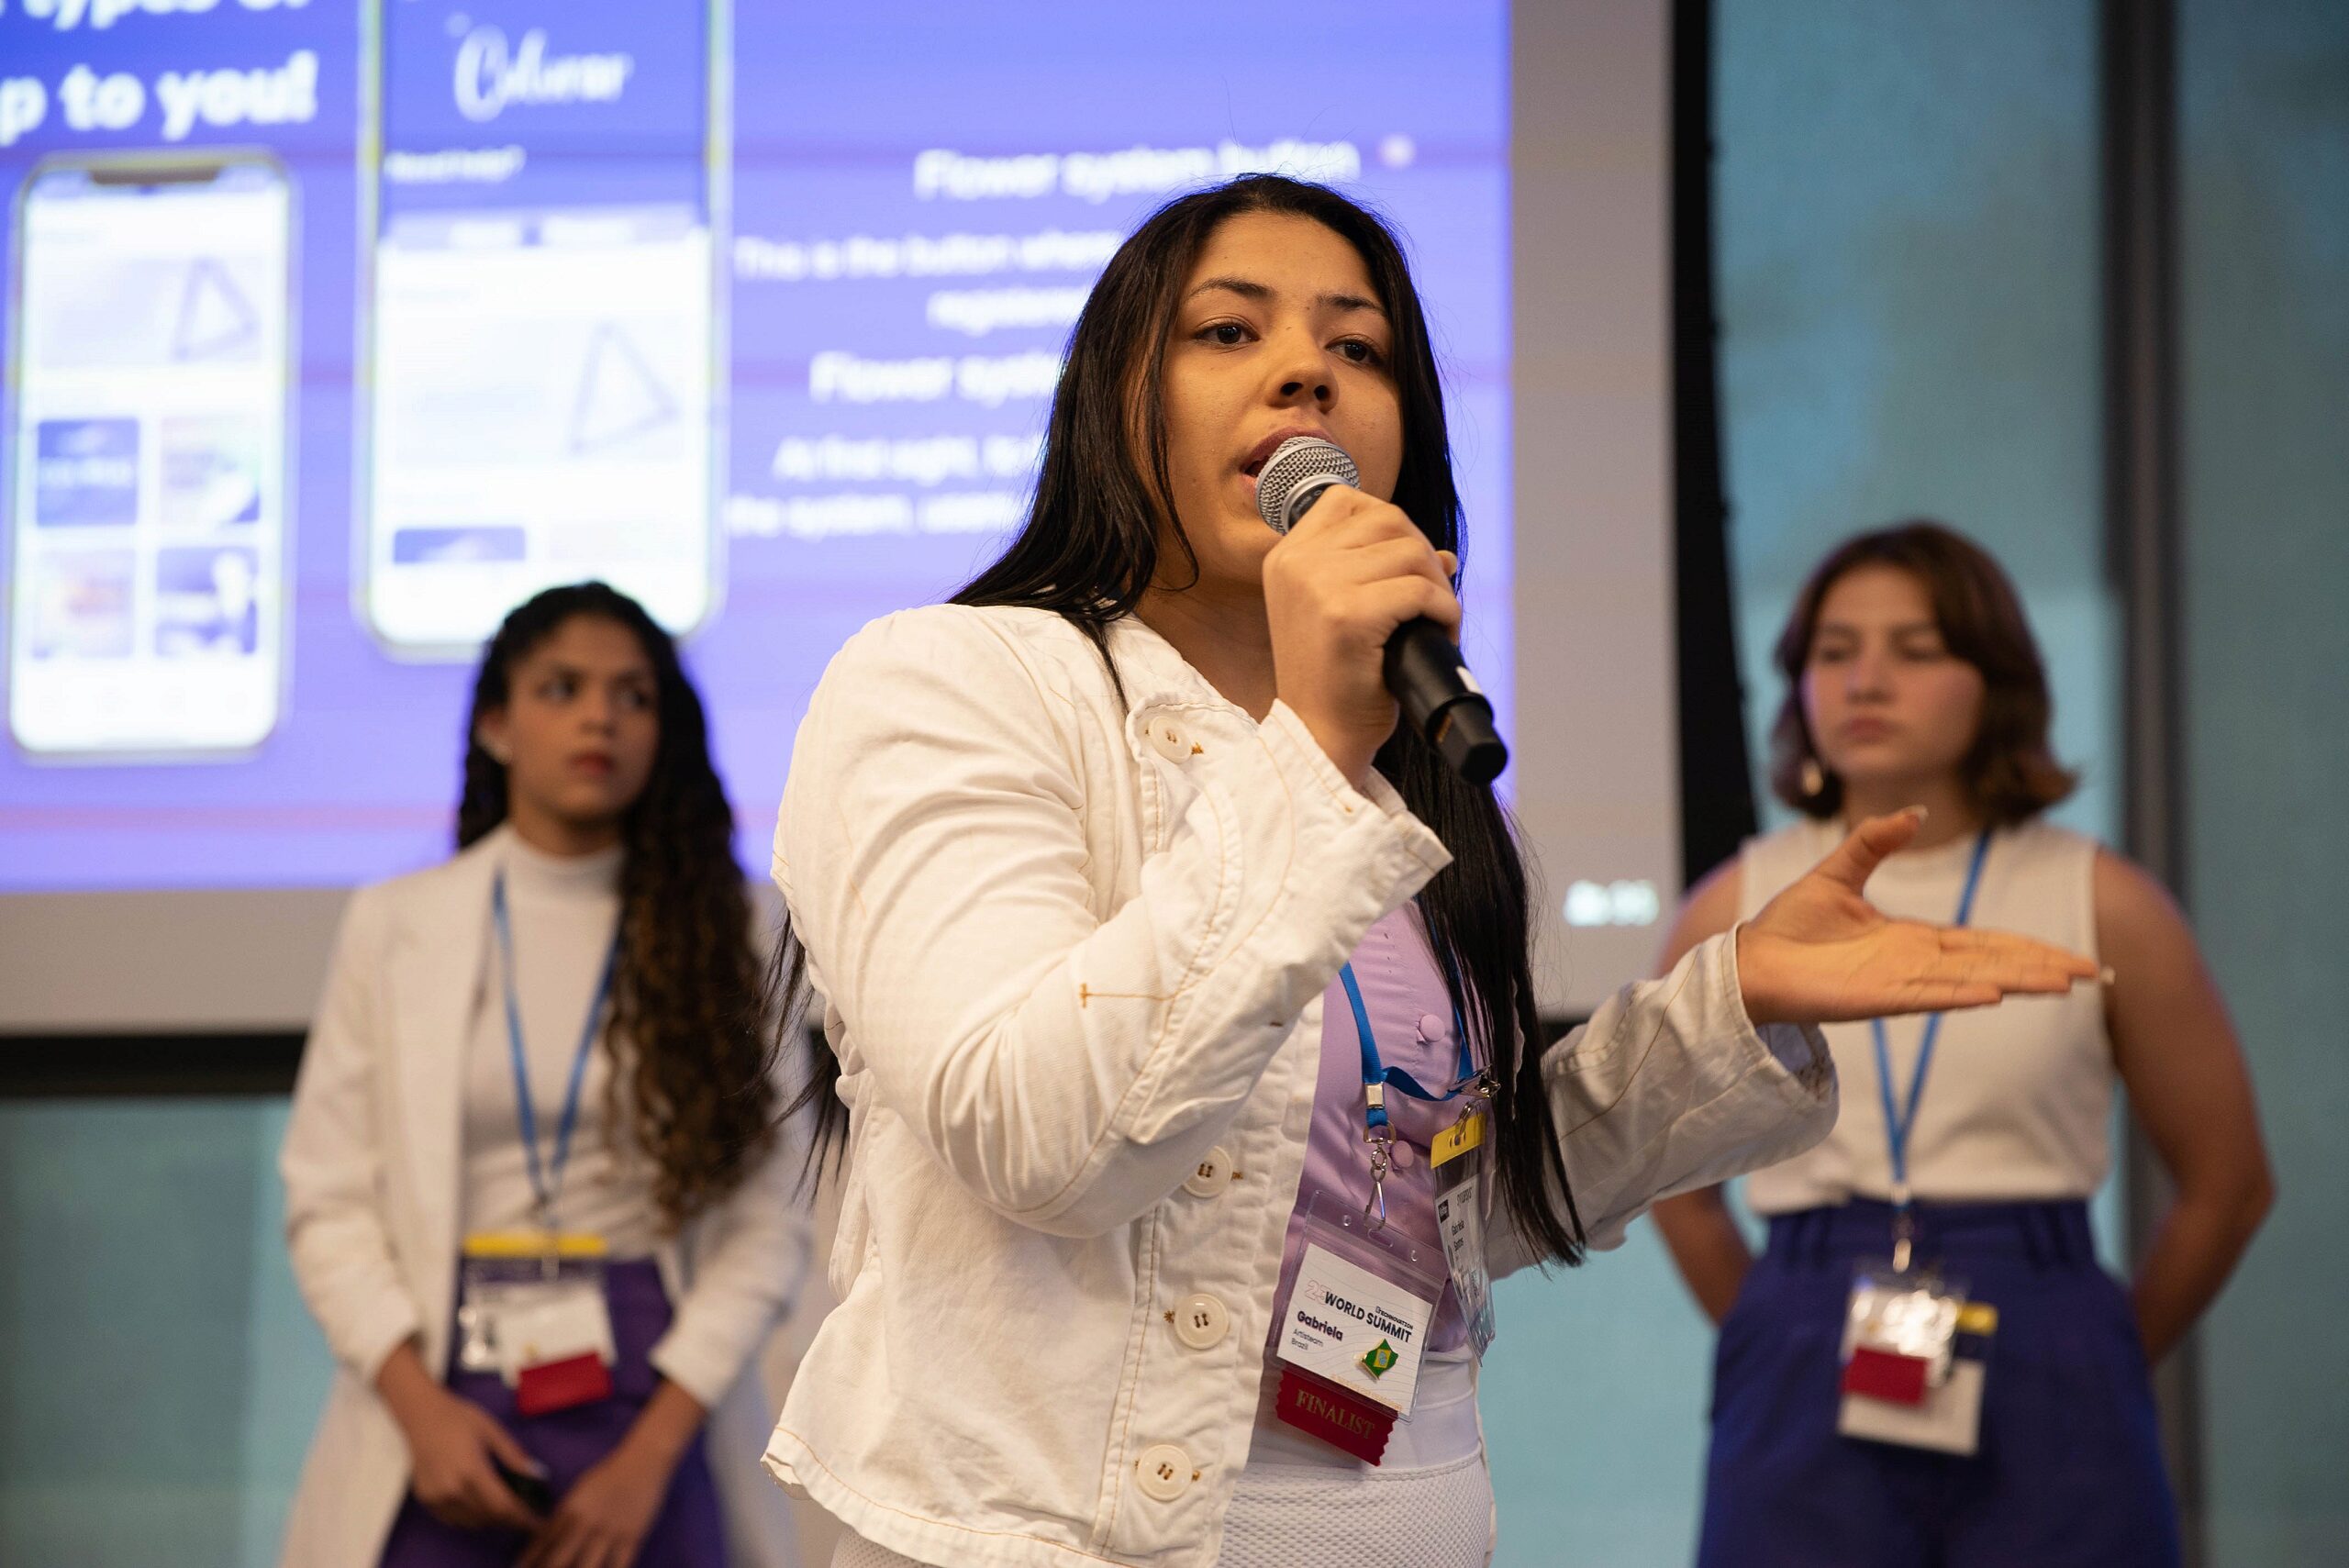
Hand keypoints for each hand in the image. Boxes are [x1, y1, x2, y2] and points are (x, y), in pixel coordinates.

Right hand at [391, 1379, 544, 1533]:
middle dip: (511, 1520)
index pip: (503, 1506)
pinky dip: (472, 1518)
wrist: (421, 1415)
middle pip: (489, 1517)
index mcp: (472, 1471)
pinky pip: (454, 1520)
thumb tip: (536, 1476)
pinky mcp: (427, 1500)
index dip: (522, 1517)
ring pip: (472, 1523)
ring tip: (506, 1509)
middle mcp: (452, 1489)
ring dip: (492, 1520)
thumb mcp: (493, 1431)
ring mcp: (437, 1498)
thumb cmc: (459, 1419)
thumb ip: (514, 1456)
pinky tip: (481, 1506)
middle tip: (526, 1514)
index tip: (538, 1522)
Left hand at [517, 1439, 673, 1567]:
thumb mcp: (580, 1490)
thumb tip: (548, 1537)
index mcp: (570, 1509)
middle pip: (559, 1561)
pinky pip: (619, 1567)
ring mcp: (609, 1533)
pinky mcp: (632, 1538)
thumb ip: (565, 1514)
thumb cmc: (609, 1473)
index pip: (542, 1542)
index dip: (529, 1560)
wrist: (643, 1460)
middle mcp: (586, 1524)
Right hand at [1262, 485, 1459, 787]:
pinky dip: (1445, 611)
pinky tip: (1440, 633)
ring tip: (1436, 621)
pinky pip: (1420, 590)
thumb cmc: (1336, 681)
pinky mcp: (1346, 615)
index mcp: (1285, 558)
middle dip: (1422, 554)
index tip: (1404, 565)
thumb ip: (1374, 573)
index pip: (1346, 500)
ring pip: (1410, 551)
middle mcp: (1295, 564)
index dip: (1390, 524)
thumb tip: (1442, 556)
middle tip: (1431, 598)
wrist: (1319, 737)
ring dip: (1438, 586)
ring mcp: (1318, 586)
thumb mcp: (1339, 612)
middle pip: (1386, 518)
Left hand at [1735, 809, 2100, 1026]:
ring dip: (2016, 981)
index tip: (2070, 957)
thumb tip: (1915, 810)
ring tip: (2062, 984)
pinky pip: (1925, 996)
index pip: (1984, 944)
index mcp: (1914, 939)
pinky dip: (1959, 994)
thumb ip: (1876, 840)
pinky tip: (1993, 995)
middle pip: (1992, 964)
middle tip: (2092, 974)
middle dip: (2040, 968)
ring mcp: (1898, 983)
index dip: (2027, 948)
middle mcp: (1915, 964)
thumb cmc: (1790, 924)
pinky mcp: (1872, 999)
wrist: (1750, 958)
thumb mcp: (1839, 869)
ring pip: (1971, 981)